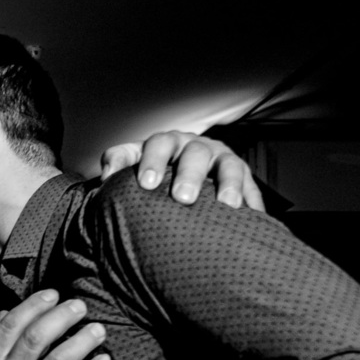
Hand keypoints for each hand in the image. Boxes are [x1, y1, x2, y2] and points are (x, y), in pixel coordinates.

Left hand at [100, 131, 264, 211]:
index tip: (146, 184)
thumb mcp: (132, 163)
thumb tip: (105, 178)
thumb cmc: (152, 173)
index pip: (158, 145)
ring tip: (227, 205)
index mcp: (166, 144)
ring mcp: (222, 159)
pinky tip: (254, 216)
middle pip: (195, 154)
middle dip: (190, 175)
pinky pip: (251, 186)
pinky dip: (252, 200)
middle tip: (182, 198)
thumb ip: (118, 163)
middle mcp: (195, 147)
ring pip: (229, 166)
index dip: (152, 161)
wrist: (179, 177)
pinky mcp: (243, 176)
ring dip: (228, 184)